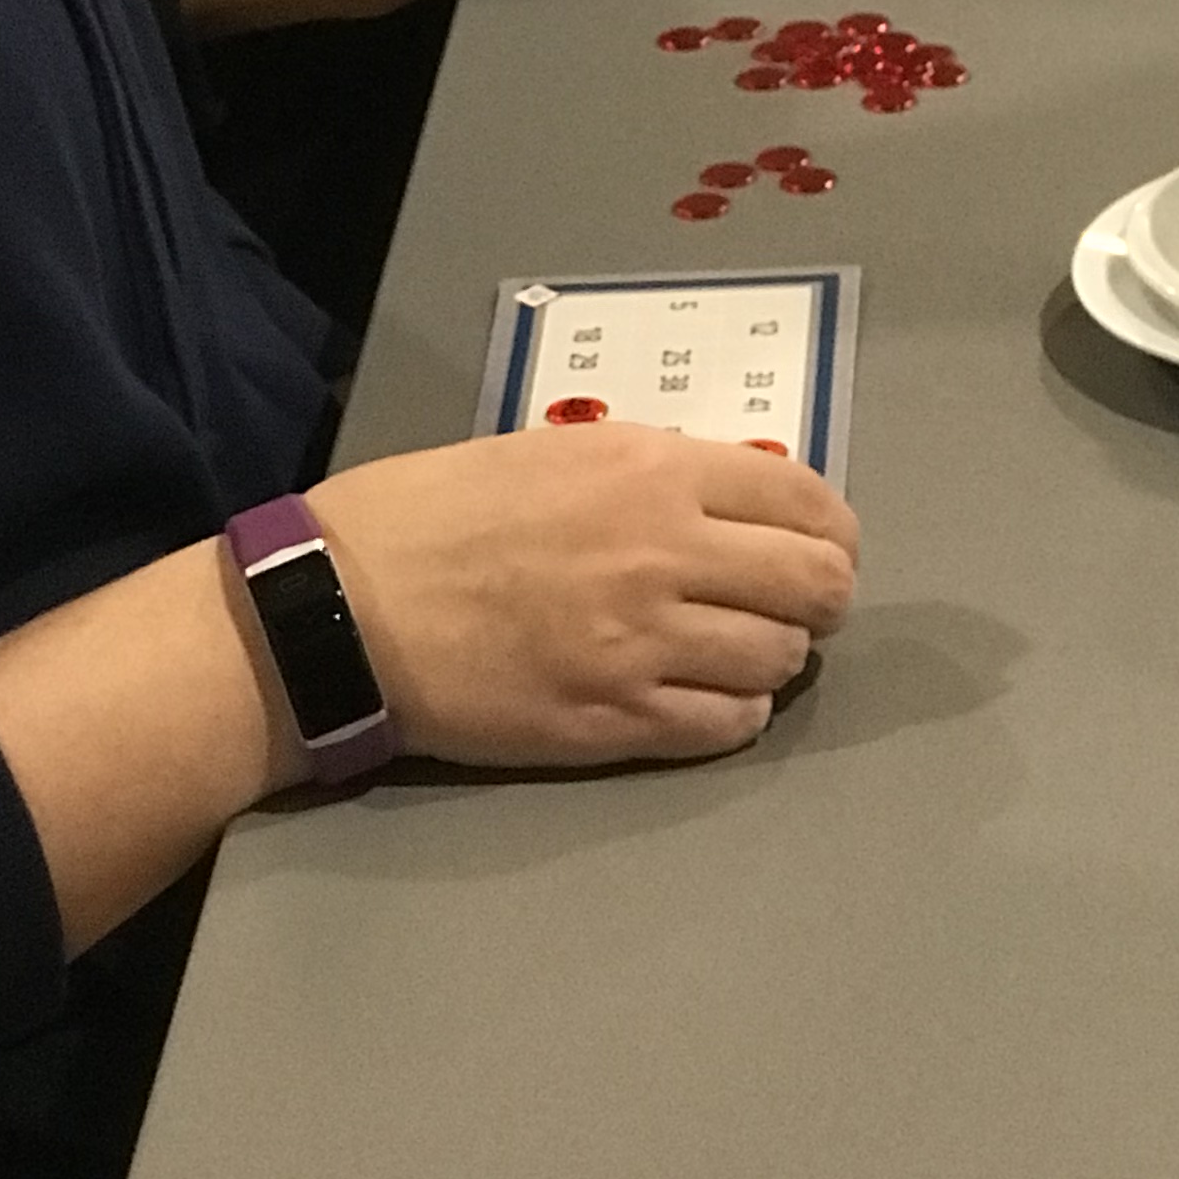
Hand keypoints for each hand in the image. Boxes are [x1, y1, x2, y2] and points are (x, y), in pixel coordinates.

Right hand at [313, 423, 858, 769]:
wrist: (346, 608)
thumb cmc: (438, 513)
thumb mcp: (560, 453)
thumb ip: (653, 474)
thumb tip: (728, 501)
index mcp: (655, 473)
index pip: (806, 503)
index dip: (832, 533)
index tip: (824, 546)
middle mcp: (666, 554)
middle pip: (816, 587)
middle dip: (824, 598)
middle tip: (802, 606)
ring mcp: (642, 646)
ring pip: (779, 660)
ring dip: (777, 657)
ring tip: (744, 651)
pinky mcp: (608, 724)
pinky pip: (723, 726)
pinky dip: (735, 713)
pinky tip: (709, 699)